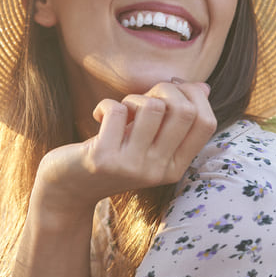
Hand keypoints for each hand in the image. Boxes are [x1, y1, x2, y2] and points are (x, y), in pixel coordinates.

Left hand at [31, 80, 216, 219]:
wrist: (69, 188)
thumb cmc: (113, 154)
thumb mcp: (148, 141)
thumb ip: (174, 119)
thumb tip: (204, 88)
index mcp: (175, 166)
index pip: (206, 123)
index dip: (195, 95)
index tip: (174, 87)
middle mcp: (158, 170)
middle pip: (184, 110)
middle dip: (165, 88)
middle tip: (144, 97)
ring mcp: (132, 166)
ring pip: (152, 107)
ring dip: (134, 98)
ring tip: (121, 110)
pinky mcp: (104, 159)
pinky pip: (117, 110)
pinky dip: (105, 105)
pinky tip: (98, 117)